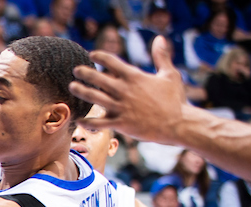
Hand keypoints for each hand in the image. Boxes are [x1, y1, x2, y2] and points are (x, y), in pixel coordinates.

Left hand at [70, 36, 185, 143]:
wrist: (178, 124)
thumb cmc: (175, 99)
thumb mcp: (169, 74)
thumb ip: (161, 56)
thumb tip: (160, 38)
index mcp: (135, 77)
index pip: (112, 62)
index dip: (100, 56)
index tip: (92, 54)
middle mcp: (125, 90)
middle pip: (98, 79)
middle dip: (85, 73)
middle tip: (76, 70)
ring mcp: (121, 107)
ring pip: (94, 98)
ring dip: (81, 91)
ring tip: (72, 86)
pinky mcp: (120, 124)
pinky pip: (98, 123)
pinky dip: (87, 122)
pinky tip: (79, 120)